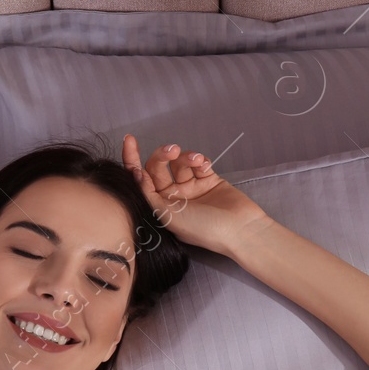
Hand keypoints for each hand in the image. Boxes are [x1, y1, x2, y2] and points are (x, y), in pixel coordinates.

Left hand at [123, 135, 269, 256]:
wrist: (239, 230)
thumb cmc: (202, 228)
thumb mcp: (167, 215)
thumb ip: (148, 194)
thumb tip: (134, 173)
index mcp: (160, 207)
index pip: (140, 180)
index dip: (132, 159)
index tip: (129, 140)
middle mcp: (174, 197)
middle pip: (159, 168)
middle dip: (162, 155)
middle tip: (172, 150)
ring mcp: (192, 188)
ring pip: (180, 163)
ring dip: (186, 157)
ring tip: (197, 160)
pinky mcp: (209, 180)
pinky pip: (198, 164)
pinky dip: (200, 160)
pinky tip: (205, 165)